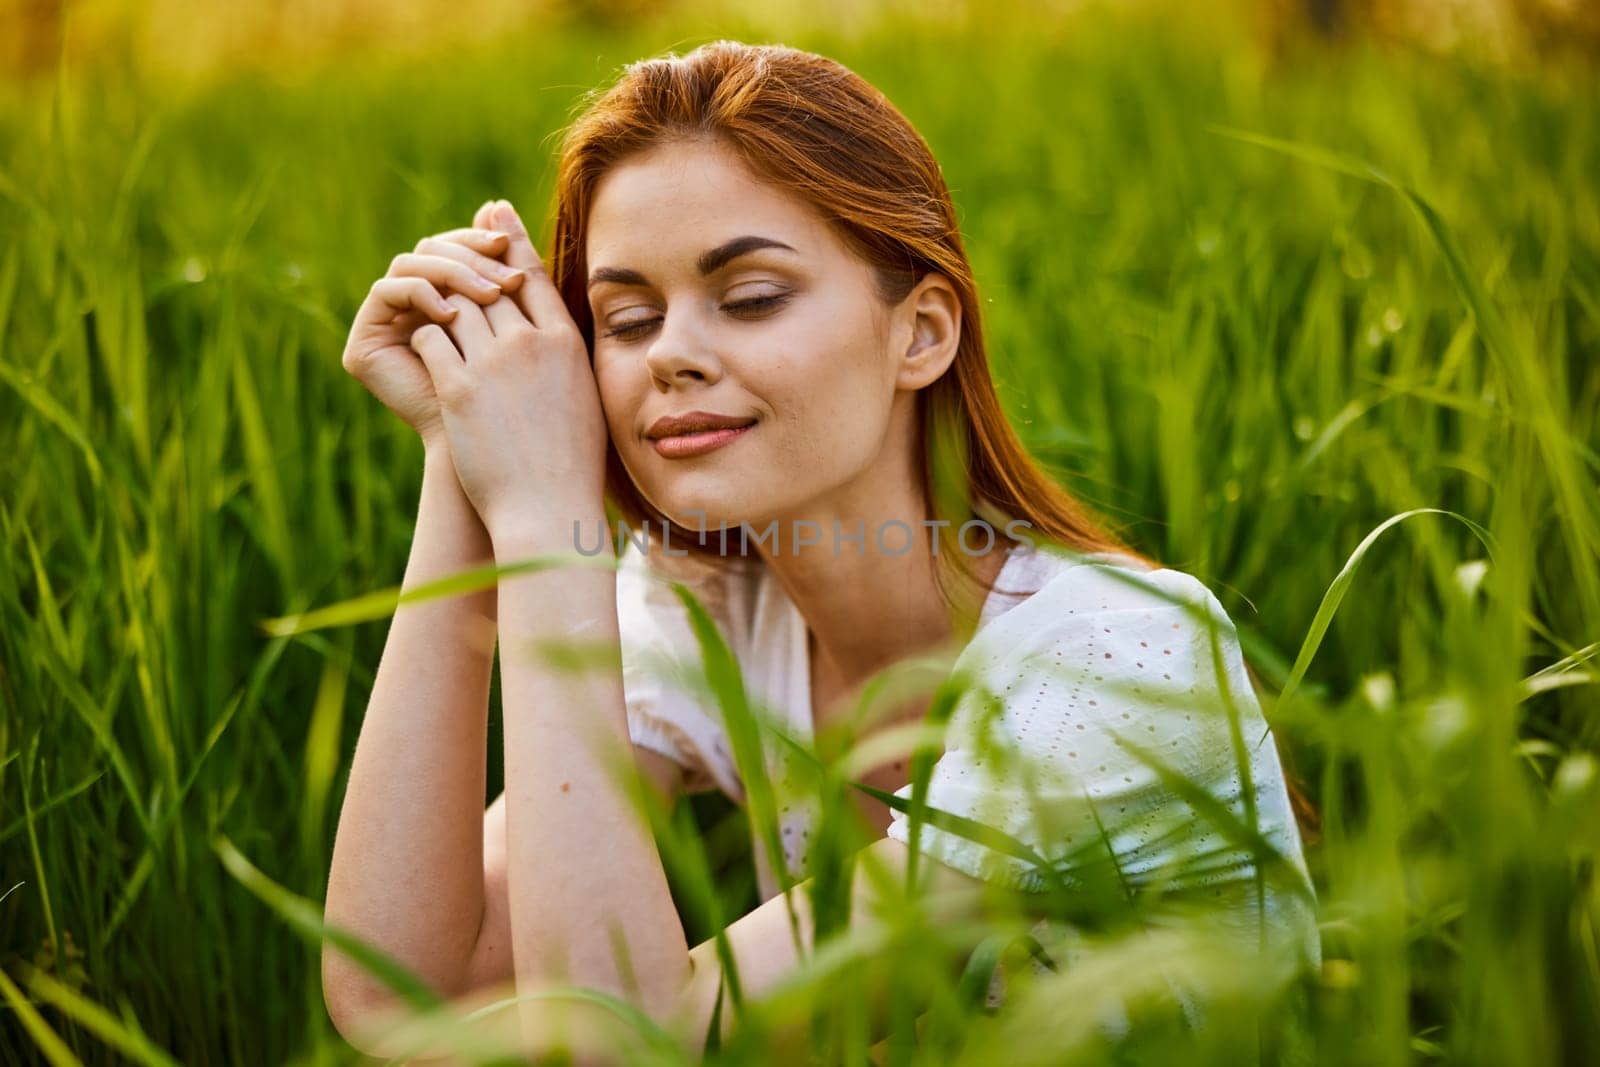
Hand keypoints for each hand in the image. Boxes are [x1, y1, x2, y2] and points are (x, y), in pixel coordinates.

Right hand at [341, 205, 528, 447]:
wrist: (506, 460)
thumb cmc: (525, 398)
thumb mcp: (522, 322)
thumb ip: (511, 267)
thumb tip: (498, 200)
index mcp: (450, 299)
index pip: (461, 250)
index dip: (485, 244)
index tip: (514, 250)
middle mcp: (414, 308)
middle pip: (434, 249)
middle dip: (471, 254)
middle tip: (504, 272)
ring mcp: (387, 325)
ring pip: (413, 264)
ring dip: (453, 272)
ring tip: (489, 297)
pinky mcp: (365, 344)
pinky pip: (387, 291)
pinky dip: (421, 292)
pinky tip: (451, 313)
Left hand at [408, 200, 607, 542]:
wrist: (547, 509)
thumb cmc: (570, 464)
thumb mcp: (584, 398)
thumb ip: (565, 356)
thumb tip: (551, 333)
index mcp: (567, 344)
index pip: (533, 275)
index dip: (510, 239)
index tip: (494, 211)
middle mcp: (532, 345)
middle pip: (490, 280)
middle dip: (465, 261)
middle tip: (444, 244)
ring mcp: (495, 365)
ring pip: (455, 303)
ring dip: (438, 296)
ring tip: (423, 292)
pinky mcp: (460, 389)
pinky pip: (432, 338)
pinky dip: (423, 333)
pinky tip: (418, 338)